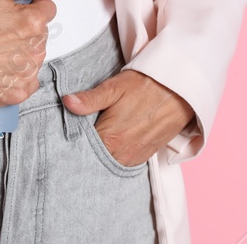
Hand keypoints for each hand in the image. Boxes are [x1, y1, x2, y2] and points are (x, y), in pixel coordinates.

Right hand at [0, 0, 62, 106]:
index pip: (47, 9)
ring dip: (22, 52)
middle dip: (25, 29)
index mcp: (32, 22)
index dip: (27, 8)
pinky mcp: (15, 93)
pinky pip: (29, 81)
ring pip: (36, 57)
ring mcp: (25, 74)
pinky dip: (17, 75)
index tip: (9, 13)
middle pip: (42, 34)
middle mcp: (33, 50)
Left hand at [61, 69, 193, 167]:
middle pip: (96, 158)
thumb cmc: (146, 85)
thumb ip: (90, 99)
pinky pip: (125, 161)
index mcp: (110, 138)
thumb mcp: (115, 87)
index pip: (82, 150)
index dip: (75, 141)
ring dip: (104, 152)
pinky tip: (115, 140)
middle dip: (88, 149)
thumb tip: (67, 102)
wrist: (179, 90)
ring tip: (100, 135)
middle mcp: (122, 154)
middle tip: (84, 133)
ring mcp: (135, 157)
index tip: (69, 133)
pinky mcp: (146, 156)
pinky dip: (117, 154)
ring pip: (110, 161)